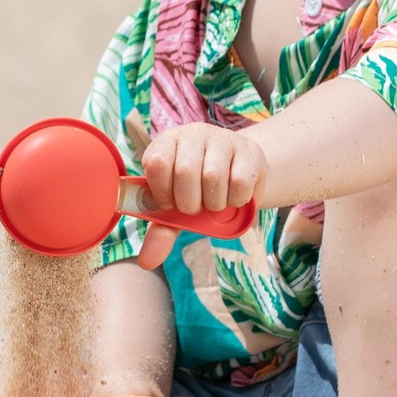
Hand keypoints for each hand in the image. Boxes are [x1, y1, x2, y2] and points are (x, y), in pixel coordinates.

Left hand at [138, 123, 266, 269]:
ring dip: (214, 204)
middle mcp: (192, 135)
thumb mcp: (176, 212)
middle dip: (190, 203)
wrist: (238, 178)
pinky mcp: (250, 150)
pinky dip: (236, 200)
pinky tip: (234, 199)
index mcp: (166, 144)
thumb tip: (146, 262)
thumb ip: (160, 233)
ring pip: (213, 177)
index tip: (170, 203)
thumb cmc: (199, 193)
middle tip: (195, 208)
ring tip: (215, 204)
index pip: (156, 162)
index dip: (163, 192)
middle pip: (185, 172)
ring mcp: (222, 138)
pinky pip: (240, 182)